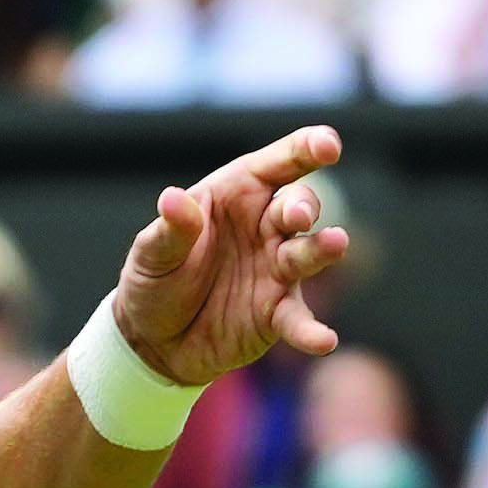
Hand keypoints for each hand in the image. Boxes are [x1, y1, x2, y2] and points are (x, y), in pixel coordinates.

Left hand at [105, 129, 349, 391]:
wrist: (152, 341)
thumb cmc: (156, 280)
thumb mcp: (152, 253)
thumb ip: (170, 229)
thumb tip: (173, 200)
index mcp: (240, 195)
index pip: (282, 162)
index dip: (309, 148)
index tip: (328, 146)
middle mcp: (267, 227)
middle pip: (299, 205)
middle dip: (302, 207)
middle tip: (296, 217)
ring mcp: (278, 270)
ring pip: (308, 253)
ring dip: (322, 248)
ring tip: (336, 243)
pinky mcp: (277, 314)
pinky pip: (297, 320)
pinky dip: (311, 330)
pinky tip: (323, 340)